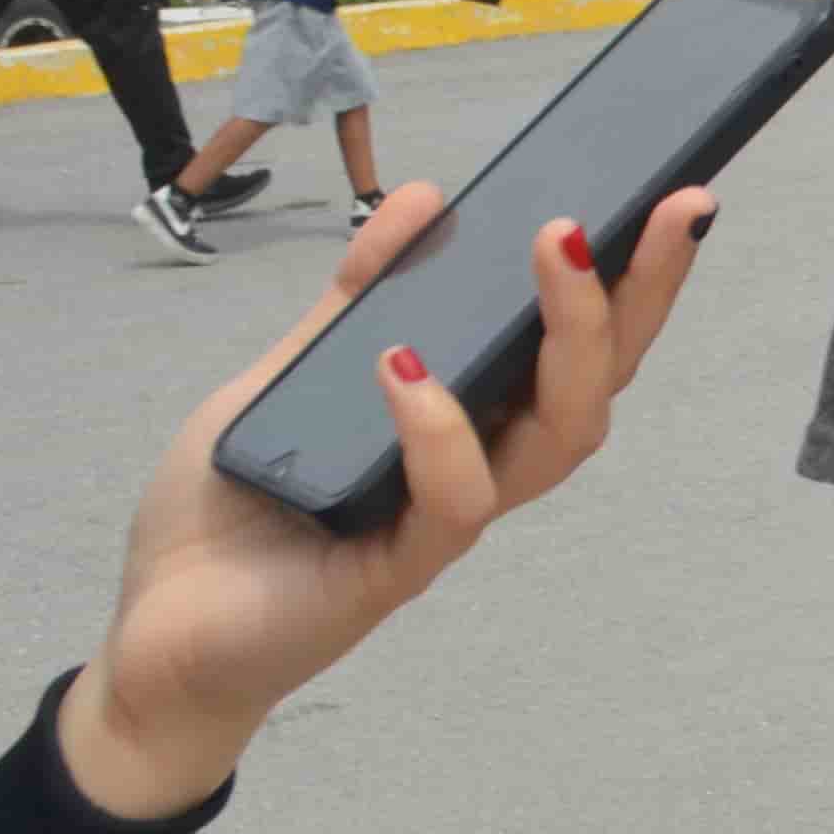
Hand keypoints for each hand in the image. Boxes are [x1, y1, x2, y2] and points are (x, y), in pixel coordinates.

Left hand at [54, 180, 720, 819]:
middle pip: (600, 381)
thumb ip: (354, 300)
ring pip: (559, 435)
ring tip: (559, 247)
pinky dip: (440, 428)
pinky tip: (405, 366)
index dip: (637, 275)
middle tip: (670, 207)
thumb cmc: (230, 514)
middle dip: (645, 290)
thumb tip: (427, 198)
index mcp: (472, 415)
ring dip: (574, 334)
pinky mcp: (397, 569)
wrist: (156, 636)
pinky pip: (453, 500)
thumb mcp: (288, 375)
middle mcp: (482, 463)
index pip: (577, 342)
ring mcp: (447, 518)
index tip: (676, 196)